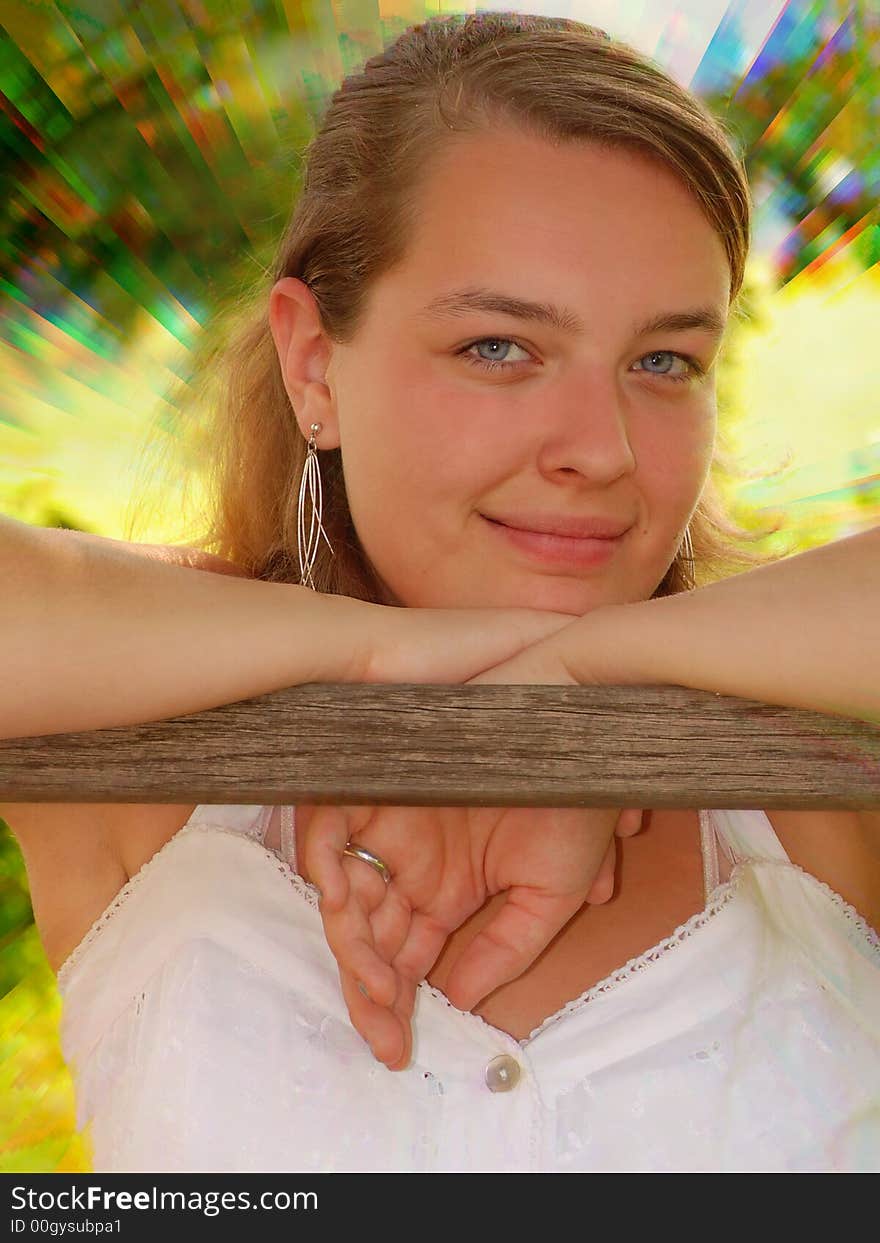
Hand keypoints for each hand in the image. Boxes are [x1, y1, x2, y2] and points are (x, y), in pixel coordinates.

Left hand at [299, 800, 641, 1070]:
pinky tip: (347, 904)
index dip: (393, 1003)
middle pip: (364, 937)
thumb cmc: (573, 804)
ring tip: (378, 986)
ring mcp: (386, 824)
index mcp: (444, 888)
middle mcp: (407, 862)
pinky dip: (322, 863)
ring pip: (342, 895)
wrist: (581, 734)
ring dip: (351, 944)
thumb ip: (505, 948)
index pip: (401, 956)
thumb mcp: (550, 894)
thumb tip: (461, 1002)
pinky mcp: (371, 784)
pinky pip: (325, 827)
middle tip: (384, 1036)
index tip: (399, 1050)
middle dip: (367, 992)